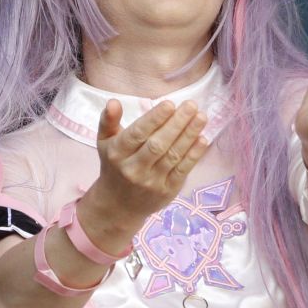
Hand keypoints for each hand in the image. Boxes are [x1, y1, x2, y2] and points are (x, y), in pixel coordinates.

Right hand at [85, 98, 211, 232]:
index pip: (137, 134)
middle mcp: (133, 169)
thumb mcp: (105, 142)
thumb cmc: (114, 165)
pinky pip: (182, 170)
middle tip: (191, 105)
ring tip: (201, 117)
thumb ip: (108, 120)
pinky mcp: (166, 191)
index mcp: (117, 153)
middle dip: (176, 124)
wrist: (118, 205)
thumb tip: (113, 101)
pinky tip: (203, 139)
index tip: (170, 104)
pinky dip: (194, 155)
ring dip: (189, 135)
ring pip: (172, 156)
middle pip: (157, 144)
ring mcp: (151, 182)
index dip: (154, 119)